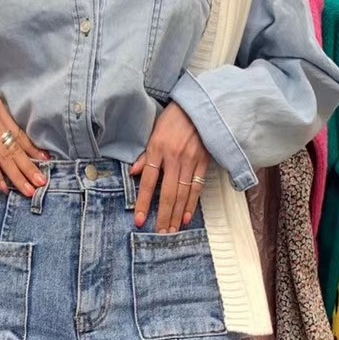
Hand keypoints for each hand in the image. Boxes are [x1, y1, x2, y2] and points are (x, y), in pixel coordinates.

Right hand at [0, 92, 48, 195]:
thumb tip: (8, 146)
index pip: (19, 133)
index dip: (33, 150)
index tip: (45, 162)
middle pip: (15, 146)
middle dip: (29, 167)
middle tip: (41, 183)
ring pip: (4, 155)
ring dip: (16, 176)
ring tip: (26, 190)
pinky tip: (3, 187)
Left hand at [130, 103, 210, 233]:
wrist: (200, 105)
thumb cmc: (174, 118)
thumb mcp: (154, 132)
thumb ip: (146, 155)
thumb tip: (135, 173)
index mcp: (158, 149)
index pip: (149, 182)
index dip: (143, 203)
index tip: (139, 220)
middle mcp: (174, 157)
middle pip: (167, 193)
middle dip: (163, 216)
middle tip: (159, 234)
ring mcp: (190, 161)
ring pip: (182, 193)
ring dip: (176, 214)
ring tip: (171, 231)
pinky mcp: (203, 162)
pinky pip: (197, 187)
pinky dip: (191, 203)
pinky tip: (186, 217)